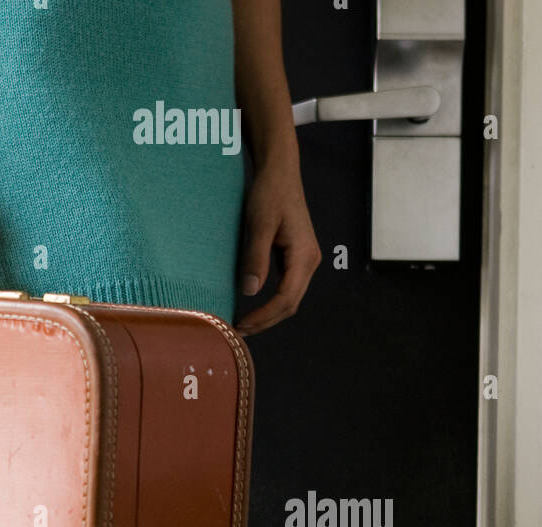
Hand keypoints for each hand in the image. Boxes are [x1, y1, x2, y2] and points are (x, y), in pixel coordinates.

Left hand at [235, 155, 320, 335]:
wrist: (279, 172)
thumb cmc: (269, 194)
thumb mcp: (259, 225)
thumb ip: (256, 258)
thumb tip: (250, 291)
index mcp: (304, 255)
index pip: (286, 298)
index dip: (264, 316)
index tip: (240, 324)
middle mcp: (310, 260)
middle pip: (291, 304)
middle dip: (266, 321)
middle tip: (238, 331)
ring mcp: (305, 260)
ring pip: (290, 299)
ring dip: (269, 315)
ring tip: (244, 324)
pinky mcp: (296, 257)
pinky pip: (287, 288)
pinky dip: (271, 303)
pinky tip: (254, 307)